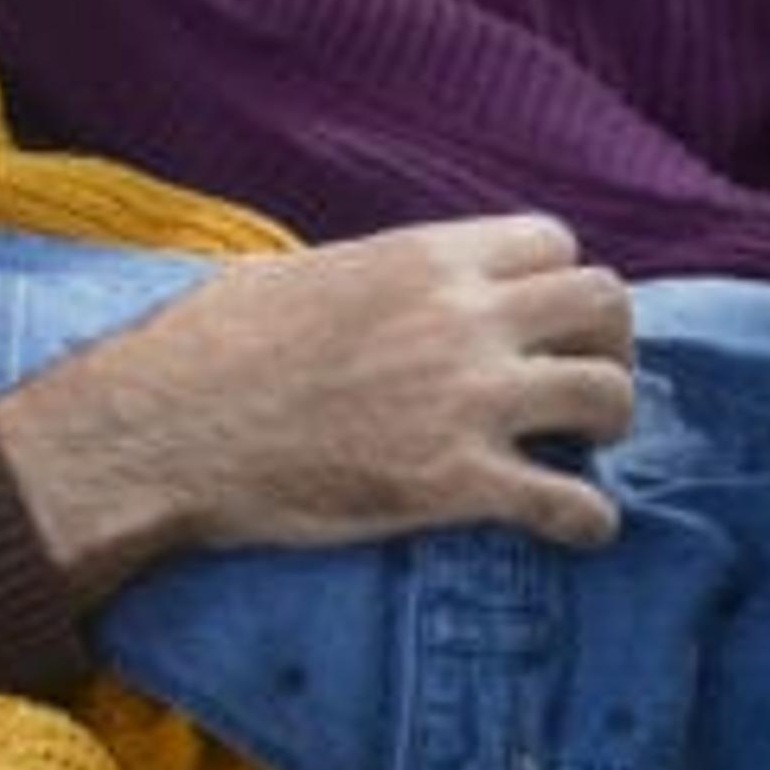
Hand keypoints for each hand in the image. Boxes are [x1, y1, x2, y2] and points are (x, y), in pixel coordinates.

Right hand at [0, 214, 635, 596]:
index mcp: (422, 258)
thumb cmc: (204, 349)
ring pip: (609, 396)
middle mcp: (462, 317)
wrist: (160, 430)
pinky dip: (588, 520)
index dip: (557, 284)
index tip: (540, 322)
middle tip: (578, 384)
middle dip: (606, 345)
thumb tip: (388, 287)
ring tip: (578, 451)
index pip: (554, 242)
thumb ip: (371, 274)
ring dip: (606, 426)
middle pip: (604, 305)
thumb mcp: (294, 274)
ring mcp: (467, 400)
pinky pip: (573, 502)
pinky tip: (575, 527)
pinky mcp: (456, 484)